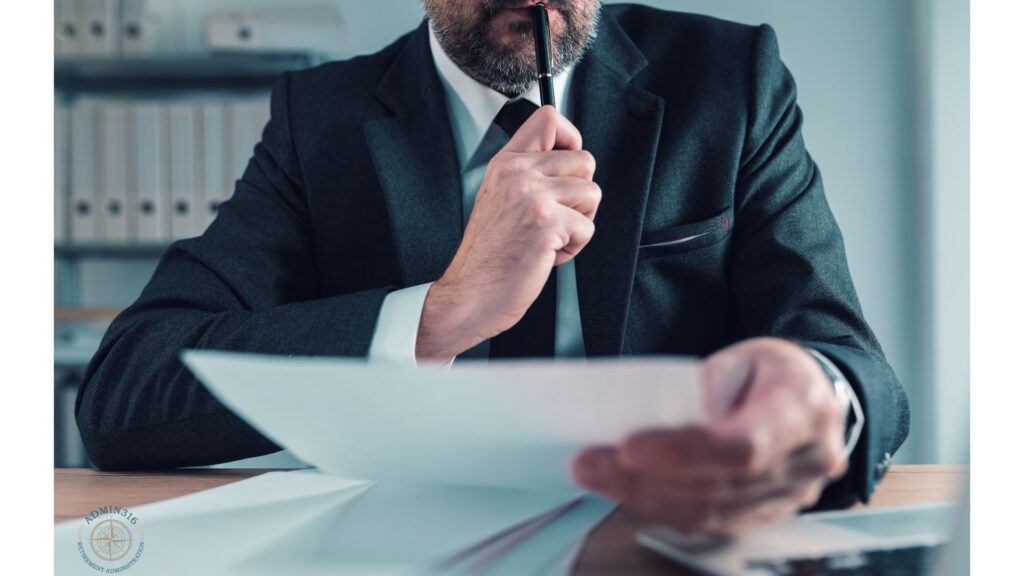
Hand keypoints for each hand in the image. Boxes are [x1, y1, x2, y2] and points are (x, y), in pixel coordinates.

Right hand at [416, 106, 600, 360]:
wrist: (470, 293)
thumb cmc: (487, 255)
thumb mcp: (498, 198)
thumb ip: (528, 175)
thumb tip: (568, 163)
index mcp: (506, 164)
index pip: (548, 119)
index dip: (570, 138)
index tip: (566, 163)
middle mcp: (518, 174)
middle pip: (585, 161)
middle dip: (579, 195)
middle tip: (554, 218)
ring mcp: (532, 197)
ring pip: (592, 194)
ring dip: (578, 222)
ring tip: (548, 237)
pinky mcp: (547, 223)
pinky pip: (588, 227)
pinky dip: (573, 247)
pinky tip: (547, 254)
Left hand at [571, 338, 848, 532]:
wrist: (817, 396)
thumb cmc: (777, 371)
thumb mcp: (744, 356)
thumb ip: (704, 385)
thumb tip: (649, 417)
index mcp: (802, 409)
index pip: (739, 445)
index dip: (681, 453)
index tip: (628, 449)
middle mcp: (805, 461)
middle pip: (717, 484)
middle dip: (645, 478)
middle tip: (590, 463)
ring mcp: (792, 495)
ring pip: (710, 511)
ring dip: (645, 497)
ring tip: (598, 476)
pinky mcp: (769, 514)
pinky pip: (711, 522)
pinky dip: (664, 508)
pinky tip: (628, 492)